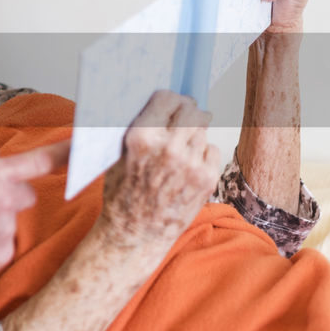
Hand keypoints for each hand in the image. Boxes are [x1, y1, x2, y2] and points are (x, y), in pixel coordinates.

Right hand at [100, 91, 220, 249]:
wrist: (135, 232)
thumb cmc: (122, 194)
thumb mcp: (118, 155)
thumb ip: (138, 129)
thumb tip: (159, 104)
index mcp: (141, 137)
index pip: (167, 98)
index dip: (169, 99)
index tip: (170, 102)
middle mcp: (168, 148)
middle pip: (192, 110)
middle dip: (187, 111)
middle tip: (182, 117)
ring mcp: (190, 163)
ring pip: (203, 129)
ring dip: (194, 133)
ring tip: (179, 148)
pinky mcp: (206, 178)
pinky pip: (212, 149)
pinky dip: (202, 153)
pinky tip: (187, 166)